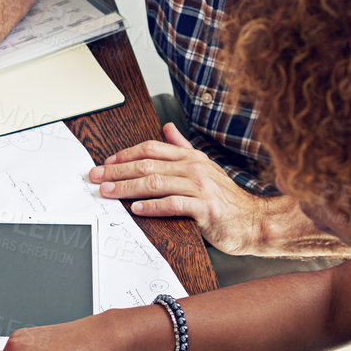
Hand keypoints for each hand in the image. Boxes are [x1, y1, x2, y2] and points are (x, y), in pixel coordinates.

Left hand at [91, 124, 350, 257]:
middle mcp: (194, 168)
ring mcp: (201, 187)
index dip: (126, 154)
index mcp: (191, 158)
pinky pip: (174, 204)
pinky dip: (153, 206)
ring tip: (107, 192)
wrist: (255, 221)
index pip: (152, 149)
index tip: (106, 162)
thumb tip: (168, 129)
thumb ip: (184, 149)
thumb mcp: (205, 167)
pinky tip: (136, 208)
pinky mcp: (205, 208)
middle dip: (117, 170)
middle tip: (95, 176)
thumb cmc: (227, 199)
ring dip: (127, 188)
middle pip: (148, 165)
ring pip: (156, 183)